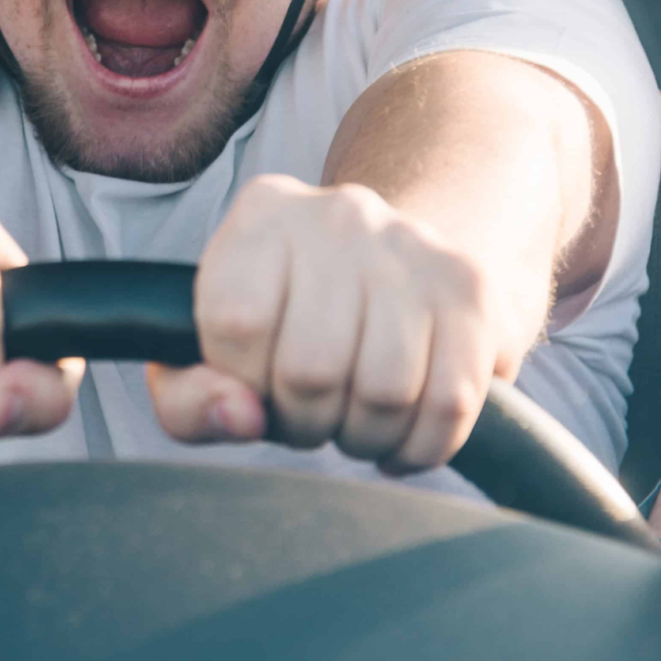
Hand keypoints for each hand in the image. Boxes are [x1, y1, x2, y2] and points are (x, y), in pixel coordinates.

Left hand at [148, 175, 517, 471]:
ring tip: (354, 421)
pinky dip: (423, 447)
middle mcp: (341, 214)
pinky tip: (402, 435)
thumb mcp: (212, 354)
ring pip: (387, 392)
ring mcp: (414, 246)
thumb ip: (189, 398)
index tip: (257, 381)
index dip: (242, 380)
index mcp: (263, 214)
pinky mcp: (471, 290)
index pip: (235, 319)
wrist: (393, 273)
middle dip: (307, 423)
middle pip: (313, 369)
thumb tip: (243, 417)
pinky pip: (452, 403)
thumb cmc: (287, 327)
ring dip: (366, 438)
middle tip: (312, 413)